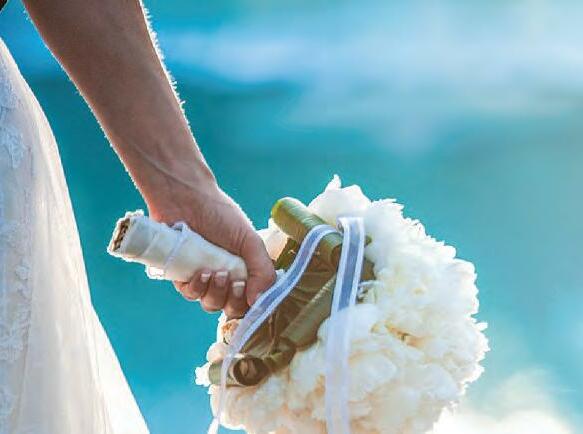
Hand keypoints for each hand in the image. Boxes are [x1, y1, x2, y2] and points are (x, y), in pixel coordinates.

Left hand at [146, 176, 275, 317]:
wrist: (186, 198)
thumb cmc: (220, 214)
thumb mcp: (250, 241)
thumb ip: (263, 270)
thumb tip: (260, 301)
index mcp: (246, 269)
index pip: (254, 299)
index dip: (253, 304)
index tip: (251, 292)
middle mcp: (226, 277)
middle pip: (232, 308)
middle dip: (234, 301)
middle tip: (235, 283)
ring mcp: (204, 278)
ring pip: (211, 304)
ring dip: (216, 294)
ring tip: (216, 273)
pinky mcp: (182, 275)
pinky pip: (190, 294)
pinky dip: (197, 288)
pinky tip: (201, 272)